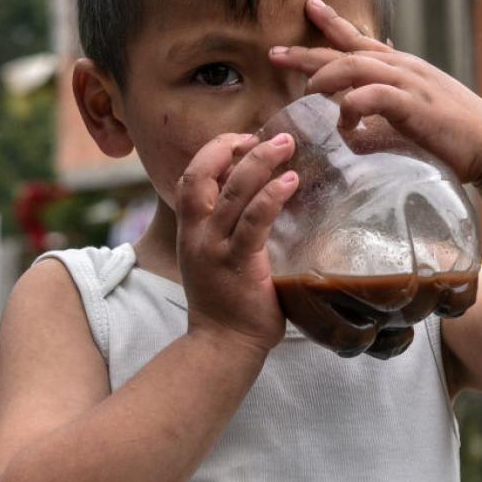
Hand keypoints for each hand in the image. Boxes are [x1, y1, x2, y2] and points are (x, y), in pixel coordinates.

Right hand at [175, 132, 298, 354]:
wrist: (223, 346)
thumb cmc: (229, 302)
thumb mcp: (217, 258)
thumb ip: (229, 229)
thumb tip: (261, 196)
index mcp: (191, 231)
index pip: (190, 178)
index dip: (214, 152)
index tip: (243, 139)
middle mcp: (196, 235)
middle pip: (202, 175)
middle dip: (232, 147)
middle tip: (271, 135)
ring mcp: (215, 249)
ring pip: (232, 192)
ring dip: (259, 162)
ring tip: (286, 144)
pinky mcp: (238, 264)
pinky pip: (253, 222)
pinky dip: (271, 197)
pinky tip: (290, 181)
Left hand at [269, 0, 481, 186]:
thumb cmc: (455, 137)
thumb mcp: (415, 116)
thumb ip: (385, 115)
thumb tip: (355, 125)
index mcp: (404, 68)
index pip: (361, 39)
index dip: (333, 23)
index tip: (309, 8)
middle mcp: (404, 68)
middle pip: (347, 51)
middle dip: (309, 52)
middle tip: (275, 52)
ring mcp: (410, 84)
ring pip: (355, 67)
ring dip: (326, 77)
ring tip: (307, 92)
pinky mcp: (413, 105)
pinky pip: (372, 96)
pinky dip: (352, 108)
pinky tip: (345, 124)